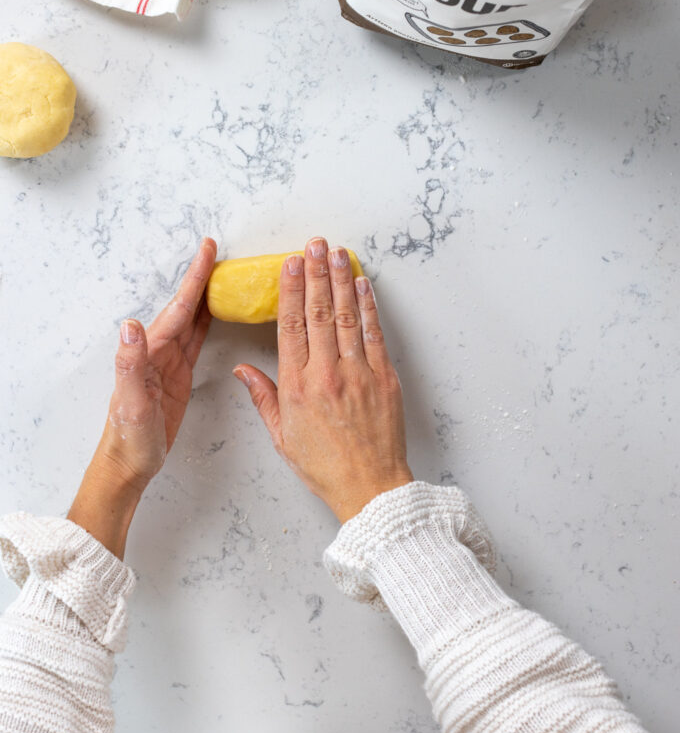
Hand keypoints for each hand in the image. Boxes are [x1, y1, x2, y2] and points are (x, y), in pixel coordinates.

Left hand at [68, 238, 216, 556]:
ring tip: (223, 274)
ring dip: (206, 296)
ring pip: (193, 319)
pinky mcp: (180, 375)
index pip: (179, 307)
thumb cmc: (129, 439)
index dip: (194, 277)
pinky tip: (217, 312)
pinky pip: (197, 340)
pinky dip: (208, 322)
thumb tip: (131, 326)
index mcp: (150, 351)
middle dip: (202, 277)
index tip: (207, 249)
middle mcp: (159, 350)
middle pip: (187, 306)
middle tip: (218, 250)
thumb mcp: (132, 403)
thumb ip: (130, 364)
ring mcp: (170, 361)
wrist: (129, 464)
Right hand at [234, 237, 412, 523]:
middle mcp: (328, 374)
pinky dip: (369, 306)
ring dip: (342, 280)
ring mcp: (359, 374)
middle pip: (320, 313)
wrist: (370, 488)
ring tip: (337, 253)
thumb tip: (242, 371)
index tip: (290, 264)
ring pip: (348, 316)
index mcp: (299, 387)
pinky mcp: (384, 378)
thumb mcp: (282, 436)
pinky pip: (374, 334)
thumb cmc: (324, 466)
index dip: (291, 290)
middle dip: (316, 273)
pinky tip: (363, 284)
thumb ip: (263, 397)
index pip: (292, 326)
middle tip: (314, 244)